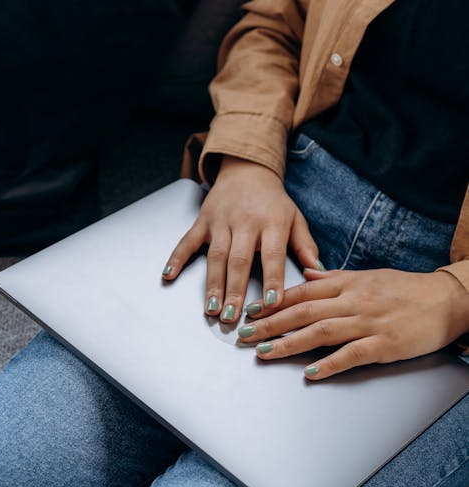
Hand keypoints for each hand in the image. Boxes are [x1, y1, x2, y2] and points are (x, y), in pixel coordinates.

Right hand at [162, 156, 321, 321]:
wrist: (247, 170)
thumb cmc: (273, 201)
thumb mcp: (295, 218)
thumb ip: (305, 246)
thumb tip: (318, 273)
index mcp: (272, 222)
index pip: (272, 255)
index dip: (272, 280)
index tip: (271, 304)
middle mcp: (245, 221)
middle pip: (238, 260)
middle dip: (234, 290)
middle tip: (232, 316)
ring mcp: (221, 221)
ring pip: (215, 256)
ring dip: (212, 283)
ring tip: (211, 308)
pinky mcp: (203, 220)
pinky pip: (188, 241)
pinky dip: (177, 257)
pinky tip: (169, 274)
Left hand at [237, 268, 468, 378]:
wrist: (446, 300)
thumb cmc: (405, 289)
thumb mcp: (367, 276)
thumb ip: (334, 279)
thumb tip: (307, 275)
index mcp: (347, 284)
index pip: (303, 293)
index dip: (274, 302)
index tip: (251, 310)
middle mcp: (353, 301)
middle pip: (304, 312)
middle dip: (271, 324)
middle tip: (244, 334)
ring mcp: (369, 322)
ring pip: (321, 332)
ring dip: (289, 343)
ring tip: (264, 353)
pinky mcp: (384, 344)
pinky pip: (352, 354)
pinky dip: (330, 363)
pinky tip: (311, 372)